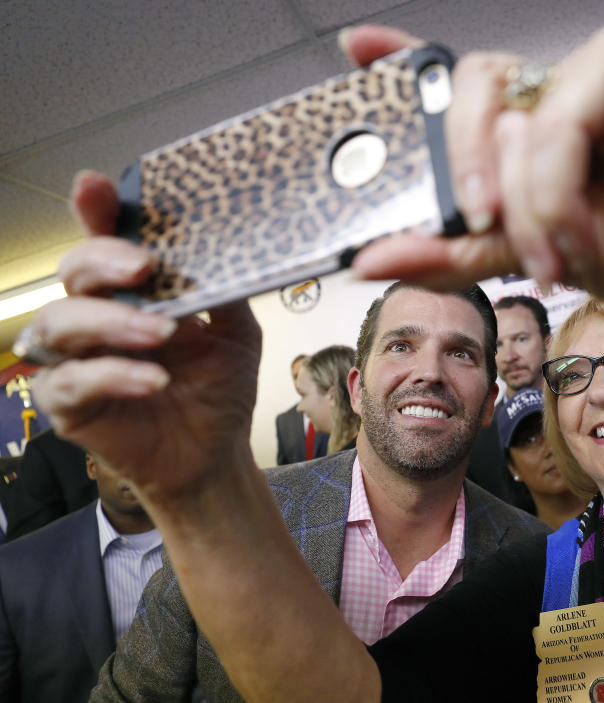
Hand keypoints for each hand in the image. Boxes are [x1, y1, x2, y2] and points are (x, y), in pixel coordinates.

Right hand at [30, 171, 261, 503]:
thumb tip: (223, 248)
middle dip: (103, 260)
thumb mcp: (236, 332)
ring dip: (111, 321)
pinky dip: (115, 375)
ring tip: (162, 332)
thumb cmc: (218, 389)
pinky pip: (72, 381)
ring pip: (59, 322)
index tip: (94, 185)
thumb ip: (224, 291)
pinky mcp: (68, 404)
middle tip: (145, 266)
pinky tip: (156, 381)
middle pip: (72, 271)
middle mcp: (96, 316)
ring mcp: (75, 359)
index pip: (105, 242)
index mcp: (133, 292)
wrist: (218, 451)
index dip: (94, 211)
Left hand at [344, 25, 603, 359]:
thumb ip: (448, 249)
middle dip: (465, 170)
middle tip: (479, 216)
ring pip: (506, 111)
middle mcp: (542, 96)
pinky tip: (579, 219)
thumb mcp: (518, 255)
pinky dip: (555, 180)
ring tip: (547, 248)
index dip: (405, 65)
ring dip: (522, 196)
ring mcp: (581, 77)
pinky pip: (555, 115)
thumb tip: (369, 259)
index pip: (451, 91)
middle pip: (466, 95)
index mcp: (515, 131)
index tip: (358, 50)